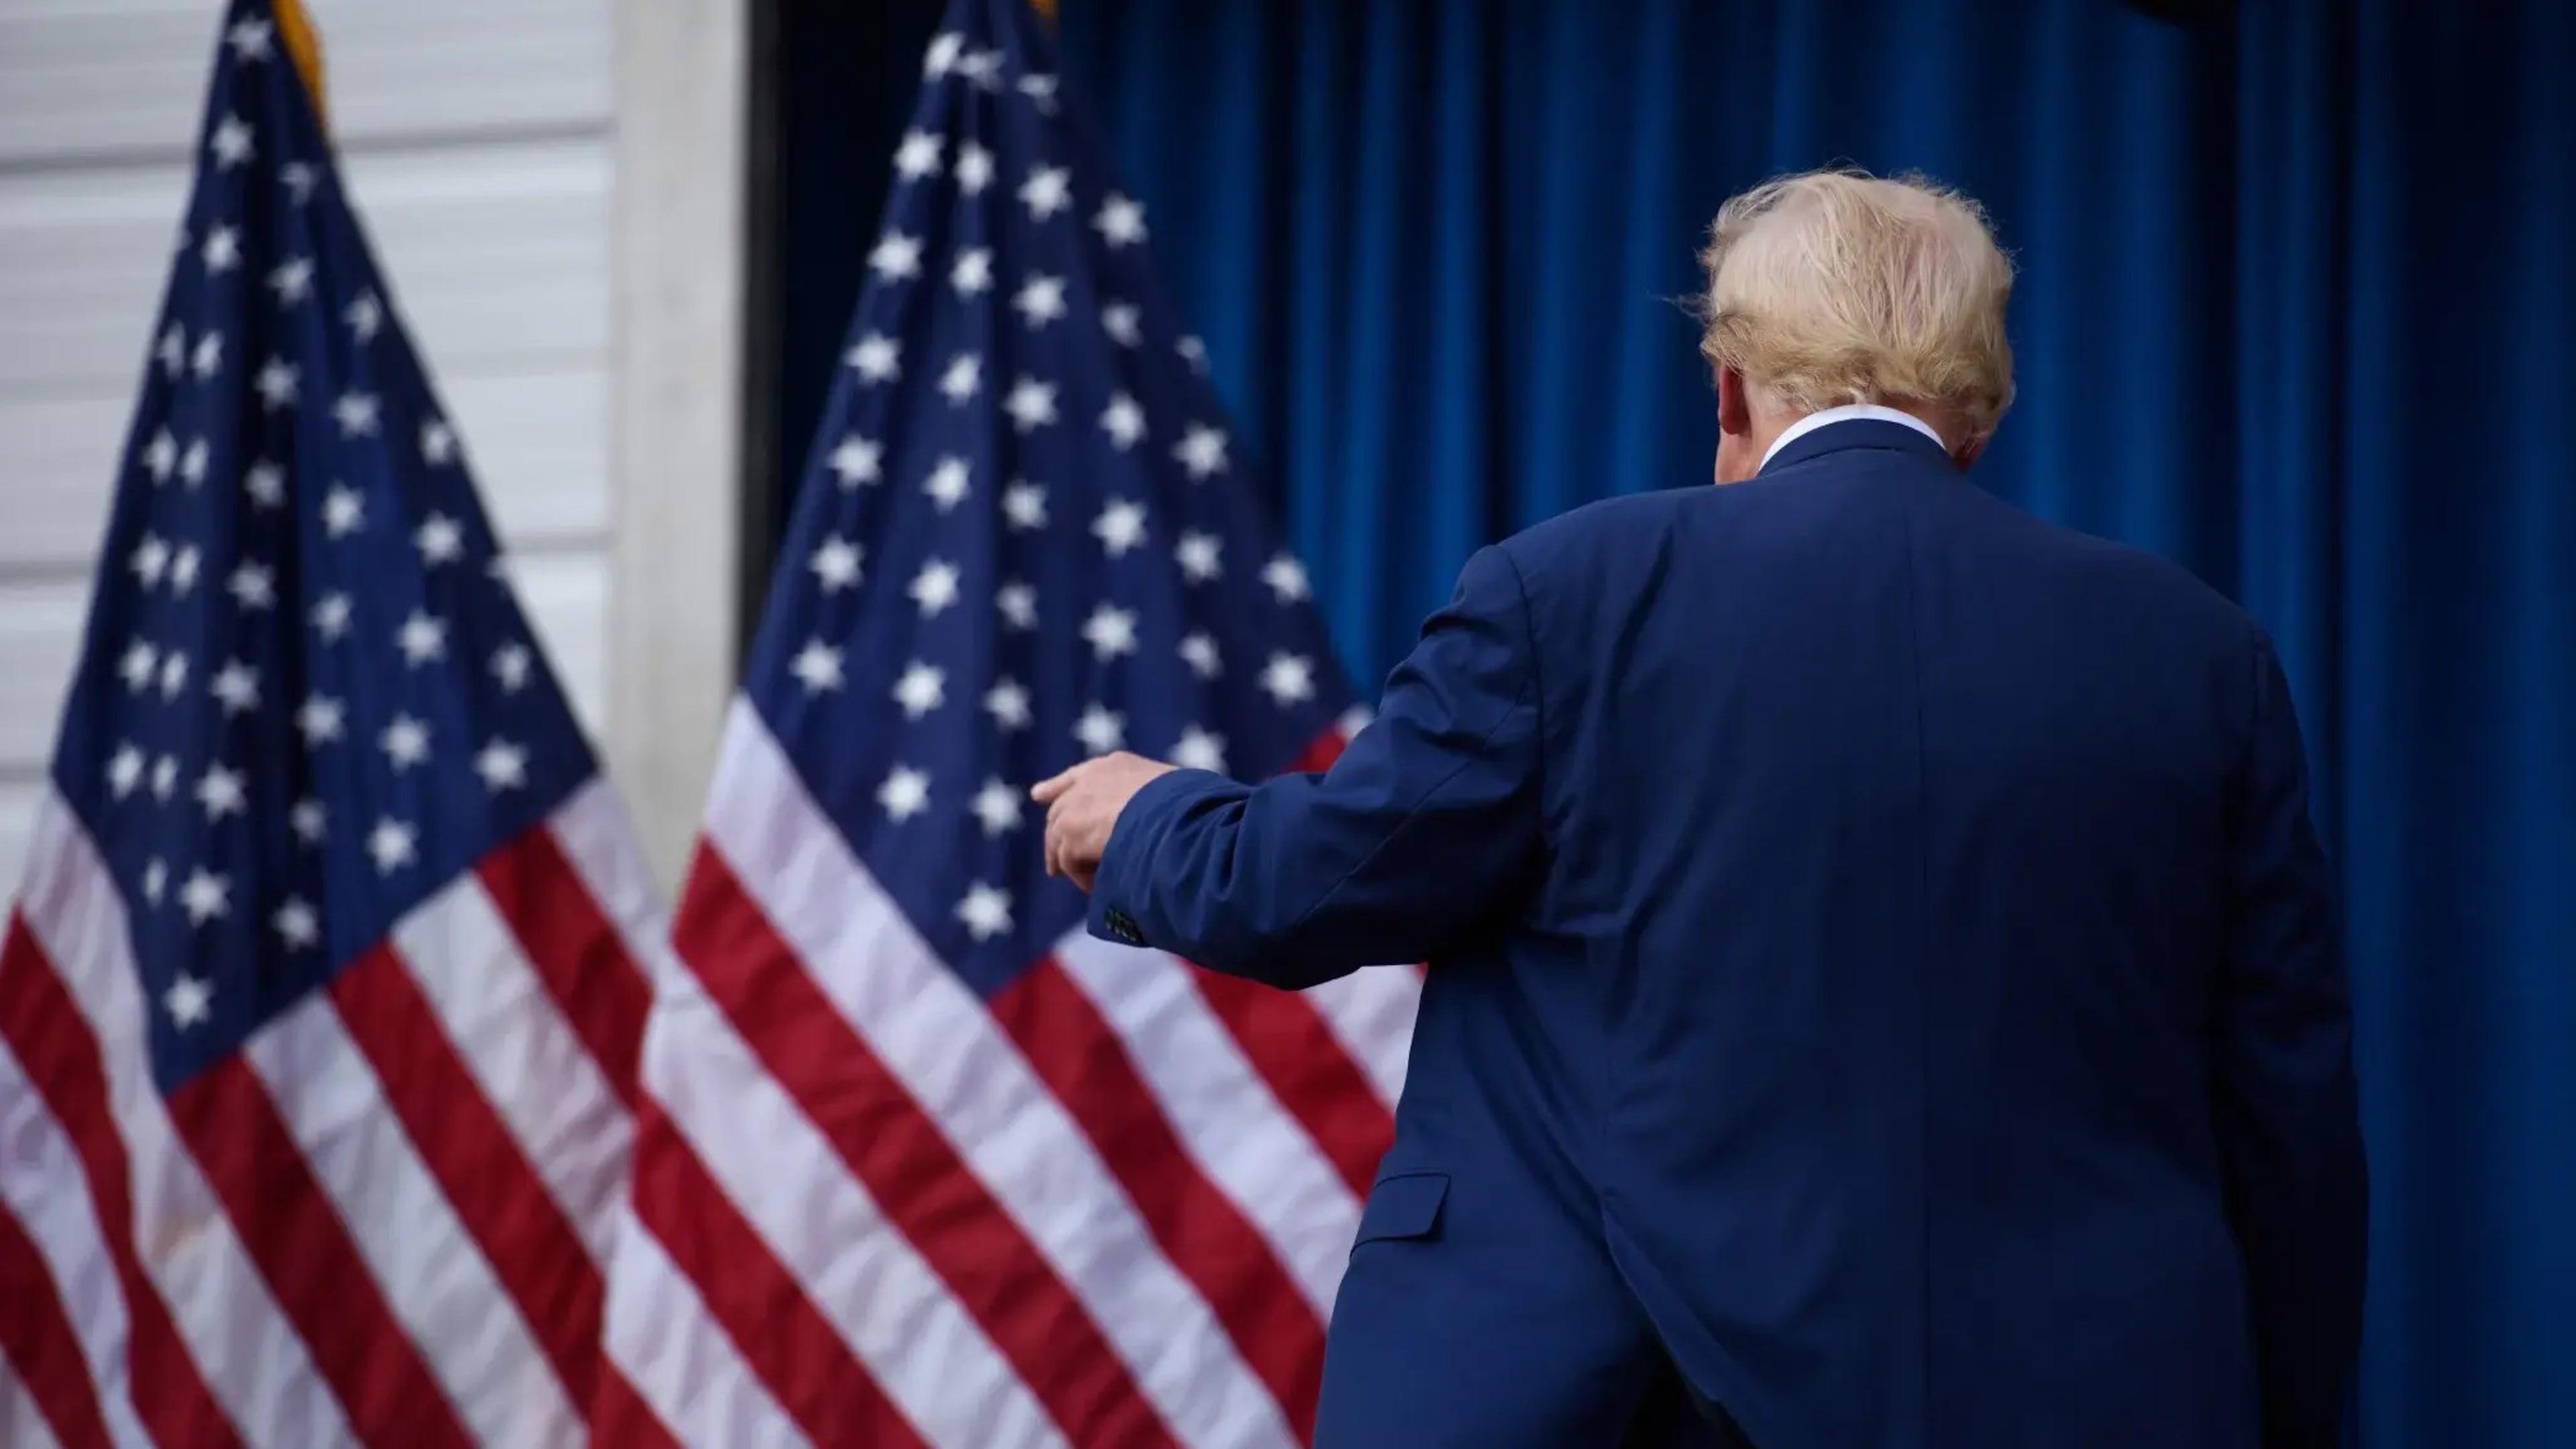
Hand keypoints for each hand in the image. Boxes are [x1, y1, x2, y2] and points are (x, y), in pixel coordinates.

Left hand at [1031, 752, 1175, 890]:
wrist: (1179, 815)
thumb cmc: (1192, 806)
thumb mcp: (1172, 795)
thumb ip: (1157, 805)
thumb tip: (1166, 824)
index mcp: (1116, 766)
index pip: (1078, 775)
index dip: (1057, 787)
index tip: (1038, 795)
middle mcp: (1090, 780)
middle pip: (1060, 809)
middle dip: (1056, 832)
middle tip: (1055, 862)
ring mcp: (1076, 805)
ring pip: (1058, 839)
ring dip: (1070, 862)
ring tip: (1086, 884)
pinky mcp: (1071, 834)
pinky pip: (1070, 864)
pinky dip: (1083, 879)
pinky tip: (1098, 891)